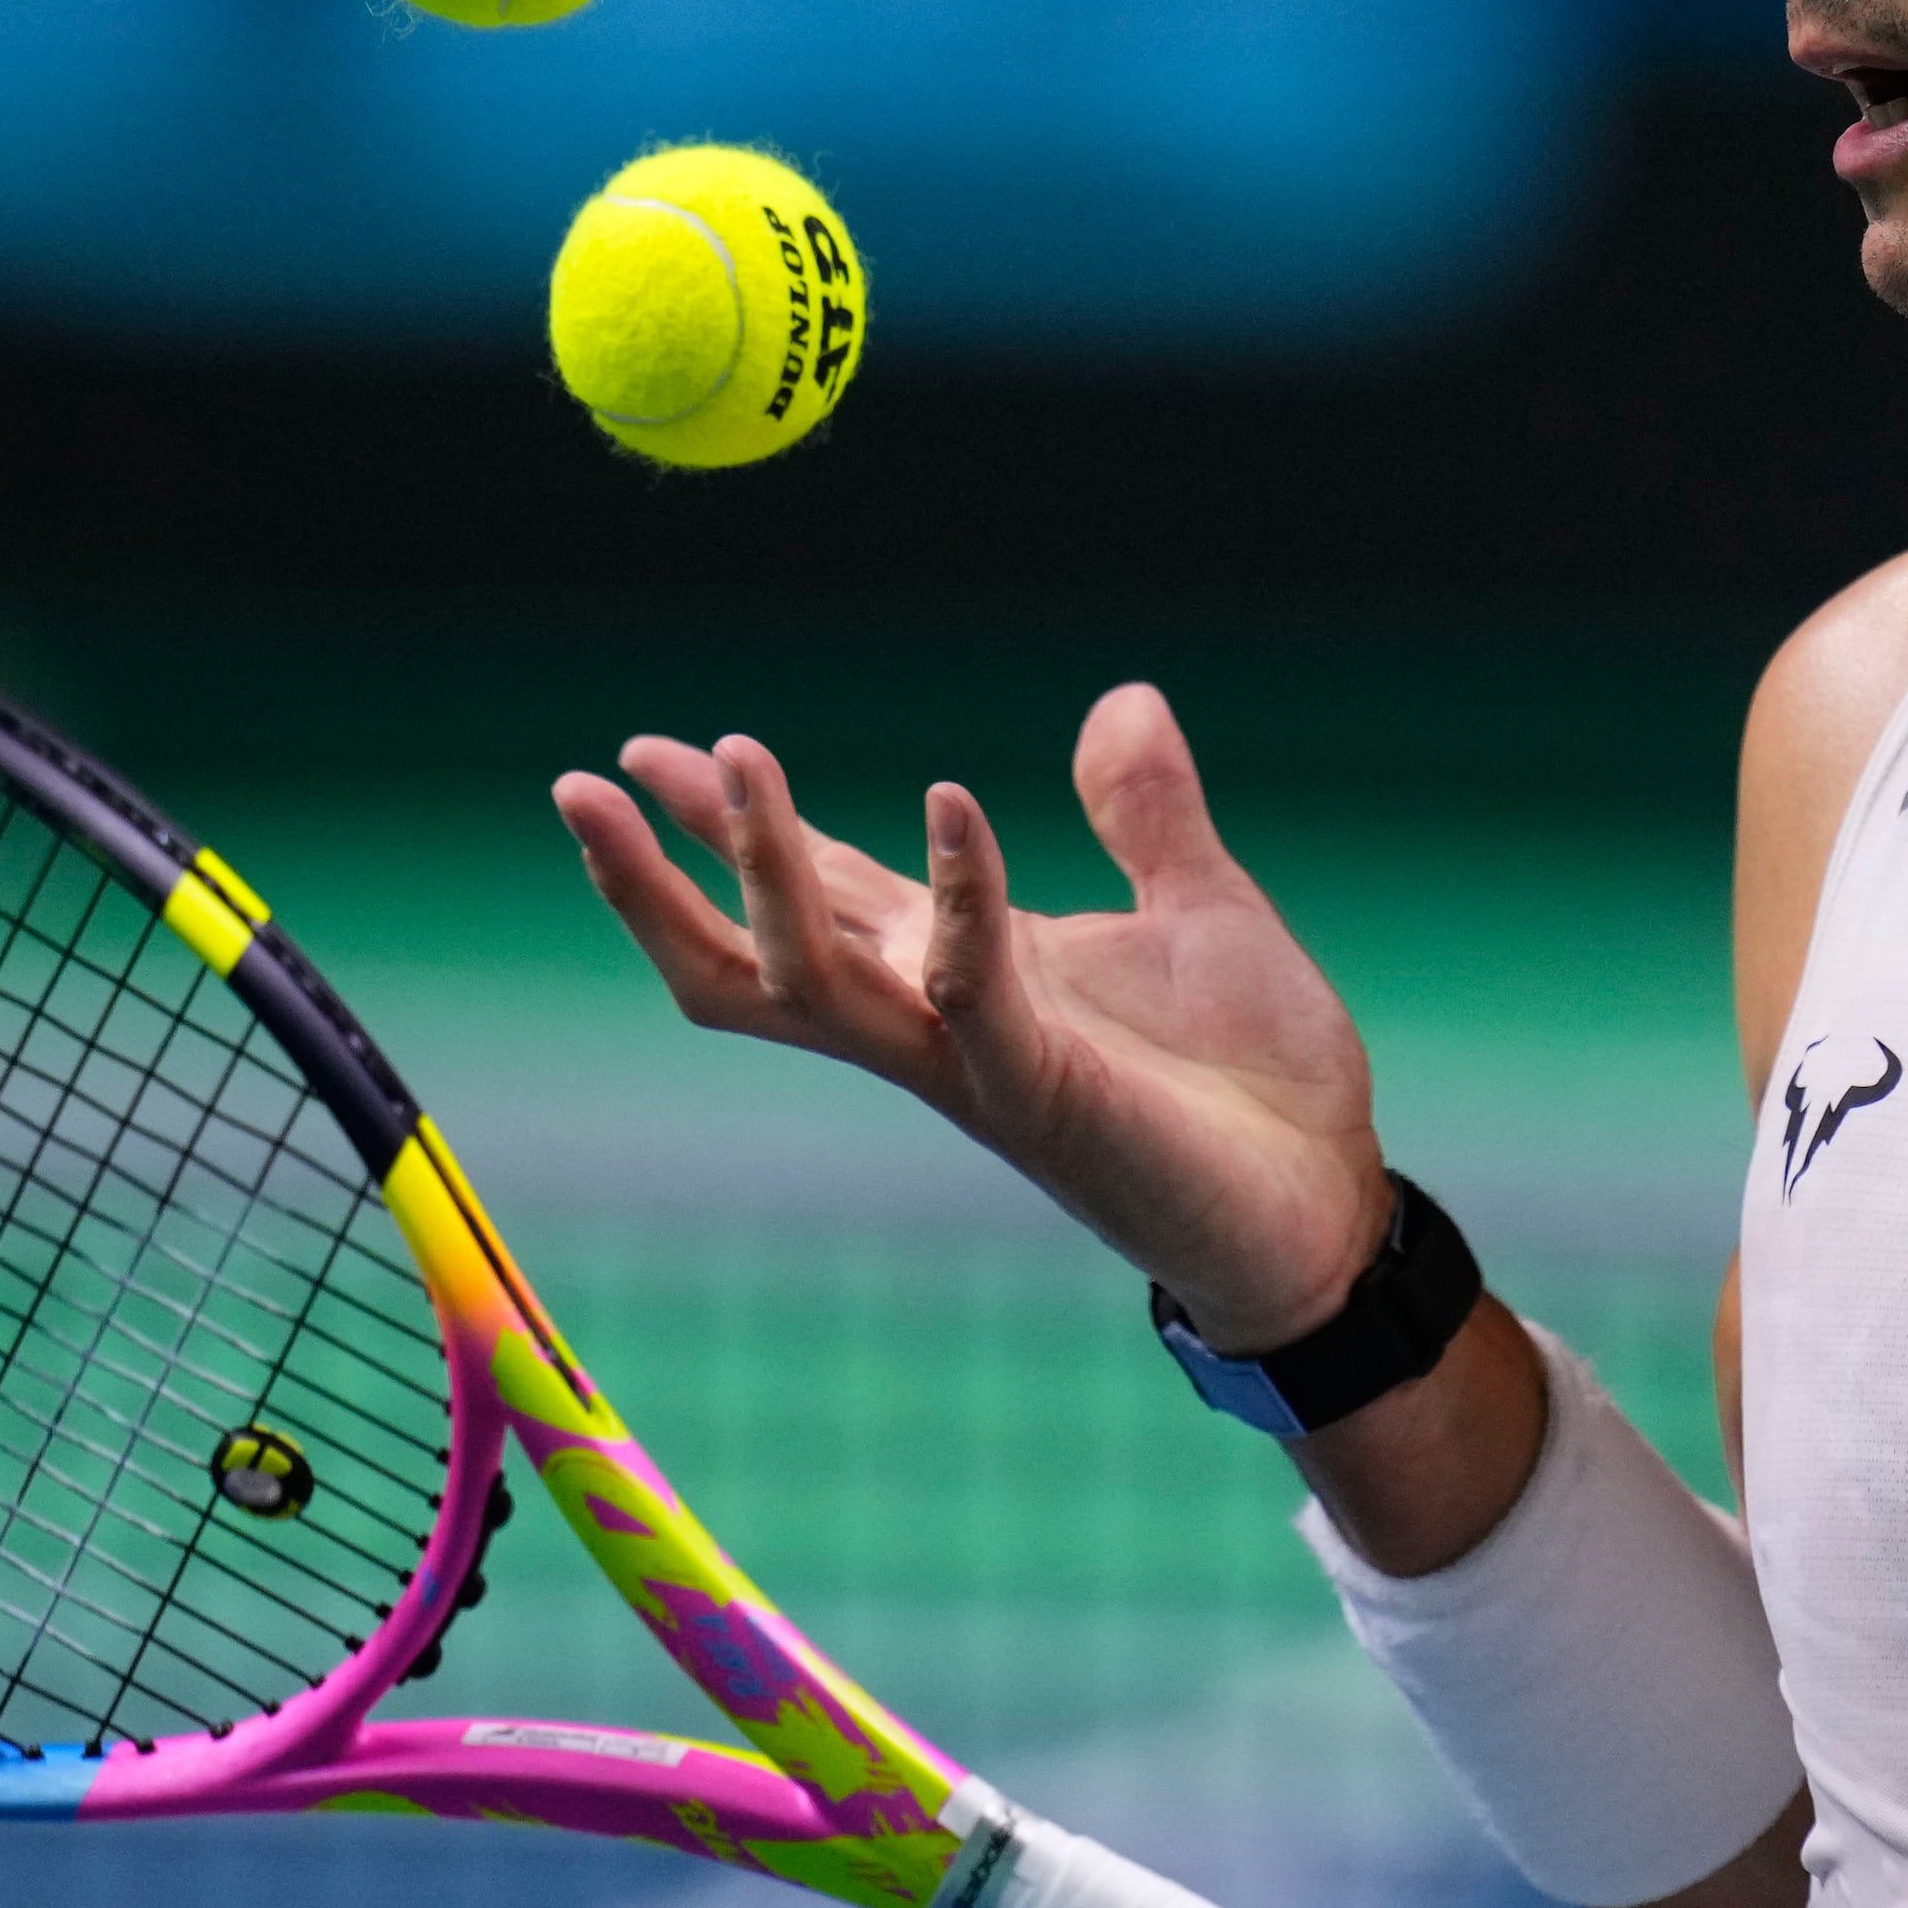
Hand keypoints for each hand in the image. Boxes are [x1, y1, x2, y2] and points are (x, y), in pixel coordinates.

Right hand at [551, 683, 1389, 1338]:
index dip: (726, 827)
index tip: (647, 752)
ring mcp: (977, 1065)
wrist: (1326, 1208)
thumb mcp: (1197, 908)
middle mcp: (937, 1025)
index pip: (814, 890)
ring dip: (764, 869)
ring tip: (728, 757)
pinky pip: (971, 990)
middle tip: (581, 783)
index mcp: (958, 974)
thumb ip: (1147, 812)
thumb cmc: (1252, 1080)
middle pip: (750, 956)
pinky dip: (959, 893)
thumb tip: (1123, 699)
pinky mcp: (1045, 1094)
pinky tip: (949, 799)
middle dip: (656, 880)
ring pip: (817, 975)